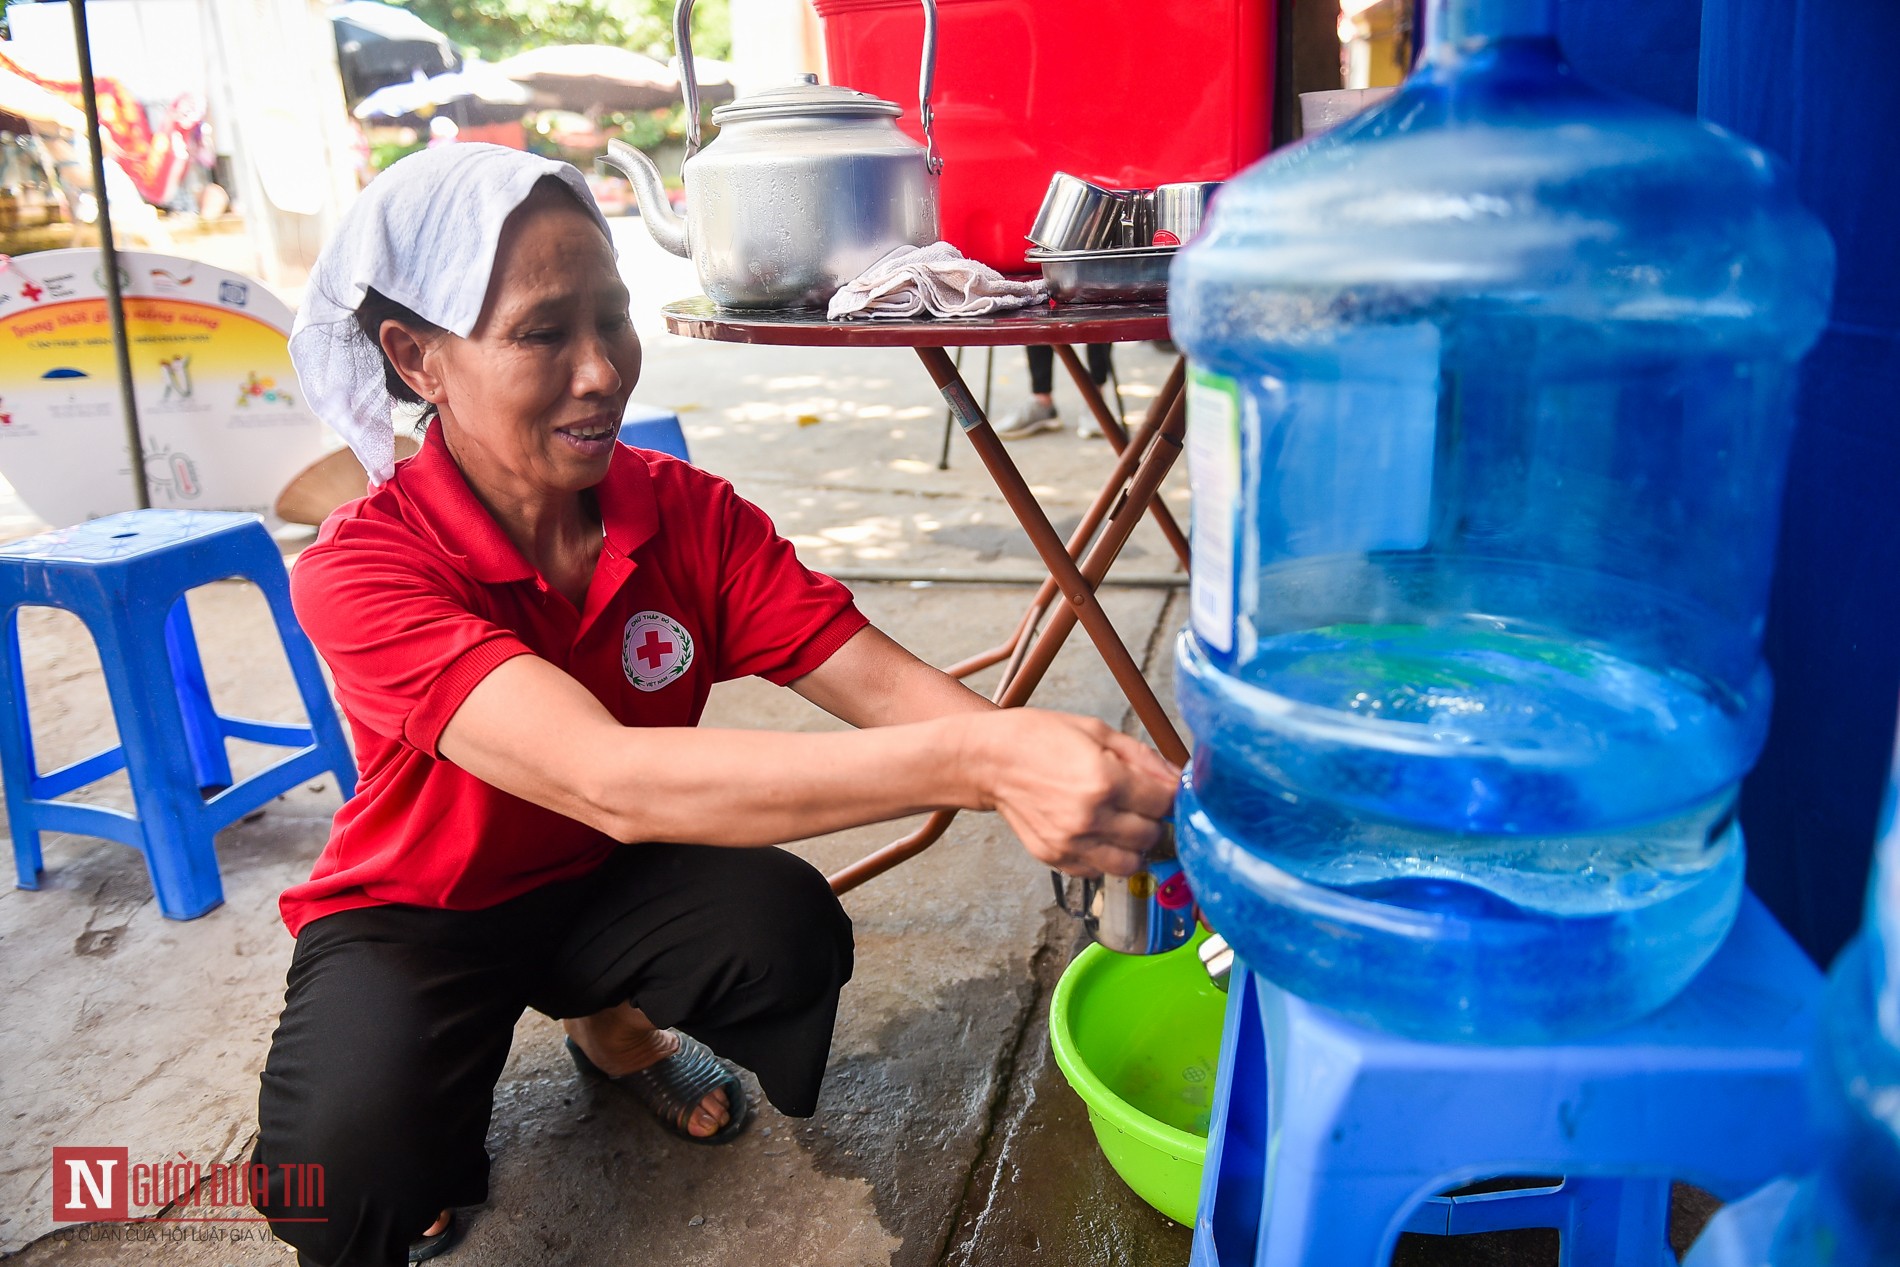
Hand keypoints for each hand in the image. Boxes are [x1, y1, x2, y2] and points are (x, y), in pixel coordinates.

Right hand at [958, 709, 1180, 877]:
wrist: (989, 760)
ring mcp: (1071, 843)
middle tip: (1139, 802)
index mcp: (1104, 780)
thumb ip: (1143, 757)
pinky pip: (1100, 871)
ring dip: (1134, 845)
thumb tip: (1179, 778)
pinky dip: (1106, 856)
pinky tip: (1096, 833)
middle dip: (1153, 818)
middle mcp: (1090, 817)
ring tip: (1121, 822)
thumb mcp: (1096, 731)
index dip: (1171, 795)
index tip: (1164, 790)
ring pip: (1131, 863)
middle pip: (1152, 835)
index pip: (1165, 803)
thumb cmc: (1039, 739)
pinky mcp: (1056, 858)